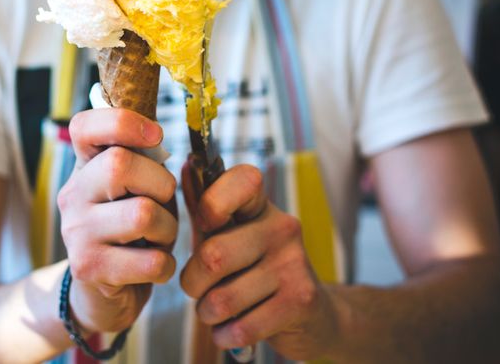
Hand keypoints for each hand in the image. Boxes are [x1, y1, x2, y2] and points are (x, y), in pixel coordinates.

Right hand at [58, 108, 177, 333]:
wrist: (101, 294)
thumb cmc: (130, 232)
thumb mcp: (135, 190)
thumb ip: (143, 162)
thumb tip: (155, 135)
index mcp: (85, 168)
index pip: (85, 126)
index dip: (123, 122)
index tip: (155, 136)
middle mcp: (73, 195)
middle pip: (120, 165)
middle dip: (161, 184)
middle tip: (163, 203)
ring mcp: (76, 232)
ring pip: (142, 213)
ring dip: (167, 229)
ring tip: (159, 238)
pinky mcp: (88, 268)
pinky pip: (150, 260)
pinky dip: (165, 265)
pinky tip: (154, 267)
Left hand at [180, 162, 339, 360]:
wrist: (315, 314)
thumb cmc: (257, 269)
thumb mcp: (232, 234)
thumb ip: (205, 207)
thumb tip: (184, 165)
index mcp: (261, 206)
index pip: (241, 180)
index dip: (210, 203)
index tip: (205, 226)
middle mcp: (282, 227)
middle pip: (213, 255)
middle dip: (193, 283)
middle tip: (198, 288)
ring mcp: (294, 264)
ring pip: (222, 298)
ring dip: (207, 313)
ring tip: (215, 310)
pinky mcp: (301, 301)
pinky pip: (241, 327)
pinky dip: (224, 335)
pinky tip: (230, 329)